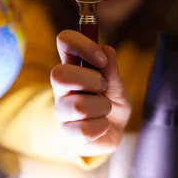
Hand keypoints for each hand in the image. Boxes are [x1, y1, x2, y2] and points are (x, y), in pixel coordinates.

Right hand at [50, 30, 131, 156]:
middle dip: (91, 80)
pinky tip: (101, 127)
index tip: (101, 59)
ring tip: (104, 110)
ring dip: (102, 107)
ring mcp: (61, 110)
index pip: (65, 41)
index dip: (83, 45)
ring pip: (78, 105)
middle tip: (103, 88)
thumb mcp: (117, 88)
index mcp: (74, 67)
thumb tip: (107, 49)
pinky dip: (101, 127)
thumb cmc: (111, 106)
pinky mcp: (66, 133)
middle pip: (59, 74)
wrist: (110, 136)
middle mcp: (62, 86)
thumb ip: (112, 72)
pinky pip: (84, 129)